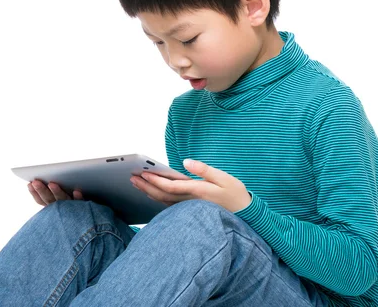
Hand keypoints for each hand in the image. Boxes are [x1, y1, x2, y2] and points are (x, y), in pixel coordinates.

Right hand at [28, 180, 83, 205]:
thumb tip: (45, 180)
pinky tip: (76, 192)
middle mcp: (63, 210)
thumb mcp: (64, 200)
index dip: (35, 193)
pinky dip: (78, 198)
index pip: (42, 200)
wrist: (95, 225)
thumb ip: (56, 192)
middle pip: (50, 200)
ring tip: (52, 184)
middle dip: (42, 191)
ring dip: (57, 192)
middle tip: (35, 182)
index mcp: (56, 208)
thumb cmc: (78, 208)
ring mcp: (74, 210)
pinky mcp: (87, 210)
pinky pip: (83, 206)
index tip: (29, 183)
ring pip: (64, 202)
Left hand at [130, 159, 250, 211]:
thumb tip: (186, 162)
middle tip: (131, 178)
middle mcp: (190, 202)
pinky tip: (150, 194)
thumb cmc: (235, 194)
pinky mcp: (190, 211)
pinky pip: (169, 206)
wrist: (246, 215)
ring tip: (136, 184)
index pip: (171, 187)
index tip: (143, 174)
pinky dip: (157, 199)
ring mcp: (189, 209)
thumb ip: (205, 170)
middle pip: (163, 195)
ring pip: (164, 202)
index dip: (156, 181)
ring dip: (149, 193)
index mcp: (198, 191)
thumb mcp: (224, 178)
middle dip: (146, 186)